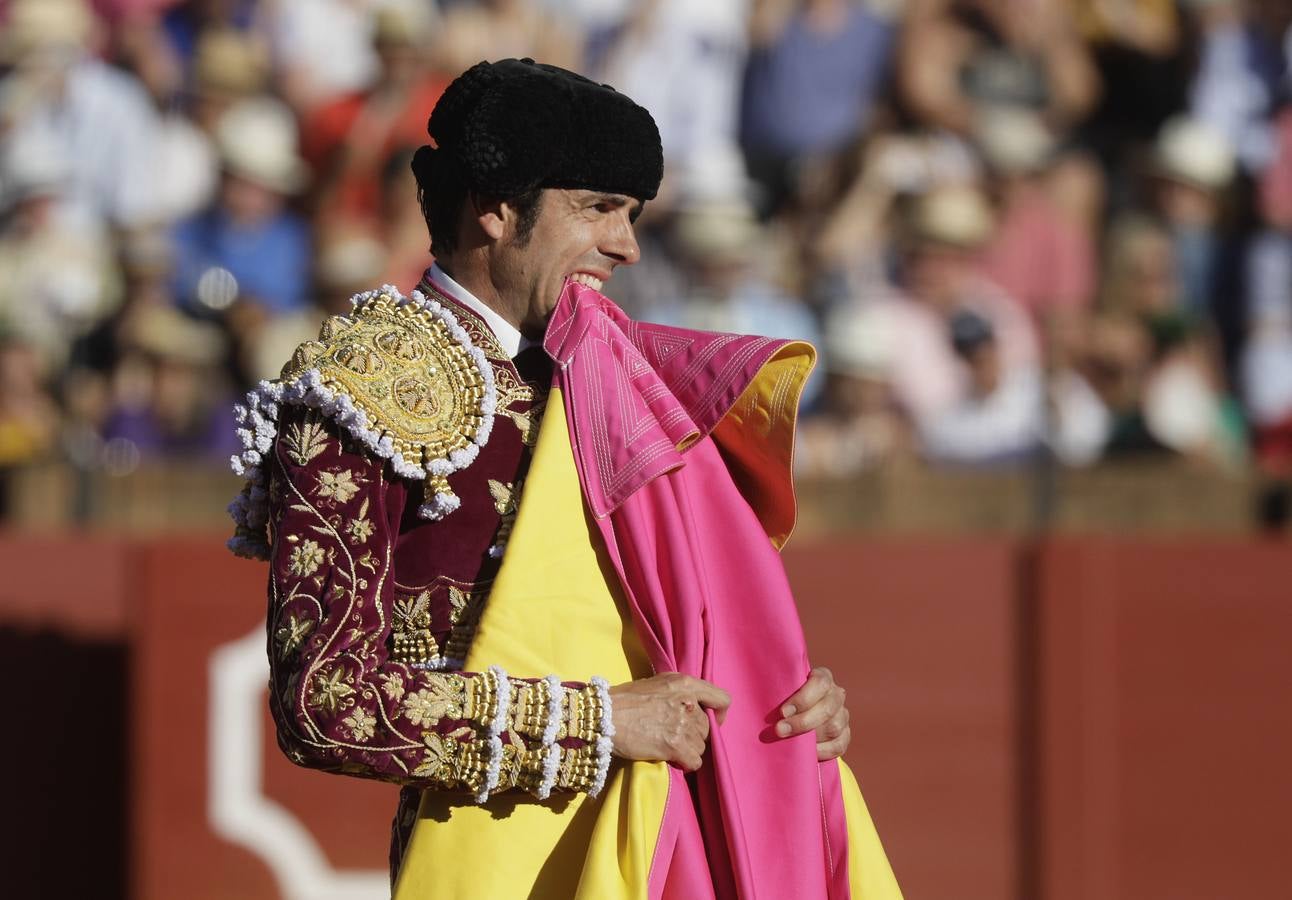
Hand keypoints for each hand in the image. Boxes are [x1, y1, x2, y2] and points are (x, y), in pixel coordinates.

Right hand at [608, 673, 730, 771]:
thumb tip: (691, 707)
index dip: (718, 714)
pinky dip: (686, 764)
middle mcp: (688, 703)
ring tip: (669, 748)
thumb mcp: (656, 684)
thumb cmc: (624, 700)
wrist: (604, 717)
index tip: (710, 721)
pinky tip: (673, 760)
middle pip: (708, 727)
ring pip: (701, 746)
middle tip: (676, 738)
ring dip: (688, 750)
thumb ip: (678, 692)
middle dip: (695, 735)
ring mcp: (683, 725)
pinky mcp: (675, 746)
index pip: (722, 699)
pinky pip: (694, 762)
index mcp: (685, 684)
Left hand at [775, 667, 849, 760]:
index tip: (782, 711)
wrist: (794, 715)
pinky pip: (839, 745)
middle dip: (802, 722)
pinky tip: (808, 753)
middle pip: (827, 708)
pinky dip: (823, 751)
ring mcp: (842, 715)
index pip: (820, 683)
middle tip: (779, 730)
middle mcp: (836, 695)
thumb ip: (775, 688)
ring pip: (834, 727)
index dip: (803, 698)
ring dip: (811, 737)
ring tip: (791, 743)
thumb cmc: (782, 697)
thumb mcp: (781, 688)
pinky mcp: (844, 735)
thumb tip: (751, 698)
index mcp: (823, 678)